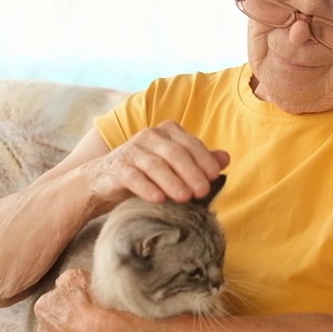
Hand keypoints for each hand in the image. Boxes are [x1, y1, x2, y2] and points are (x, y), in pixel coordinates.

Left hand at [33, 269, 120, 331]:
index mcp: (42, 307)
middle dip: (69, 316)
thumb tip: (66, 282)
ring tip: (94, 327)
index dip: (68, 296)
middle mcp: (44, 330)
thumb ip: (66, 278)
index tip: (81, 296)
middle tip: (88, 311)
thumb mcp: (76, 277)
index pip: (52, 299)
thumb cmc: (90, 305)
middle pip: (56, 319)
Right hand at [87, 120, 229, 204]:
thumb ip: (198, 161)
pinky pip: (133, 176)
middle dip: (191, 173)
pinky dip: (146, 187)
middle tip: (203, 192)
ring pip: (155, 164)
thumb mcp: (174, 165)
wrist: (106, 179)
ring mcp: (132, 150)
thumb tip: (226, 158)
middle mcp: (149, 136)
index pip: (190, 143)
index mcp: (167, 132)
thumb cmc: (147, 172)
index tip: (213, 178)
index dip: (204, 160)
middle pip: (174, 153)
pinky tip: (158, 199)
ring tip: (185, 197)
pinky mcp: (117, 167)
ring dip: (172, 181)